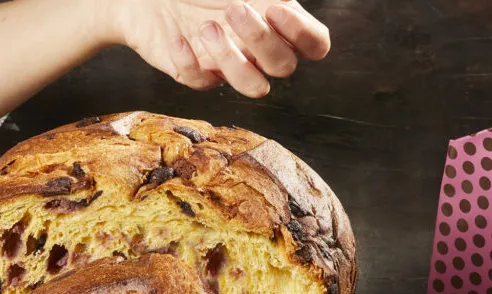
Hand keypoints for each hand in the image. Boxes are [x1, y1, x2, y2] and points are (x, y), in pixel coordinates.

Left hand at [104, 0, 330, 97]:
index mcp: (276, 22)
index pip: (315, 44)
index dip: (304, 34)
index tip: (275, 9)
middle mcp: (258, 49)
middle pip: (284, 66)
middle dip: (262, 39)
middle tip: (233, 8)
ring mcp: (229, 66)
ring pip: (253, 87)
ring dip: (232, 58)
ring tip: (206, 28)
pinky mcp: (197, 75)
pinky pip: (202, 83)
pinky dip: (188, 61)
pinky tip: (176, 39)